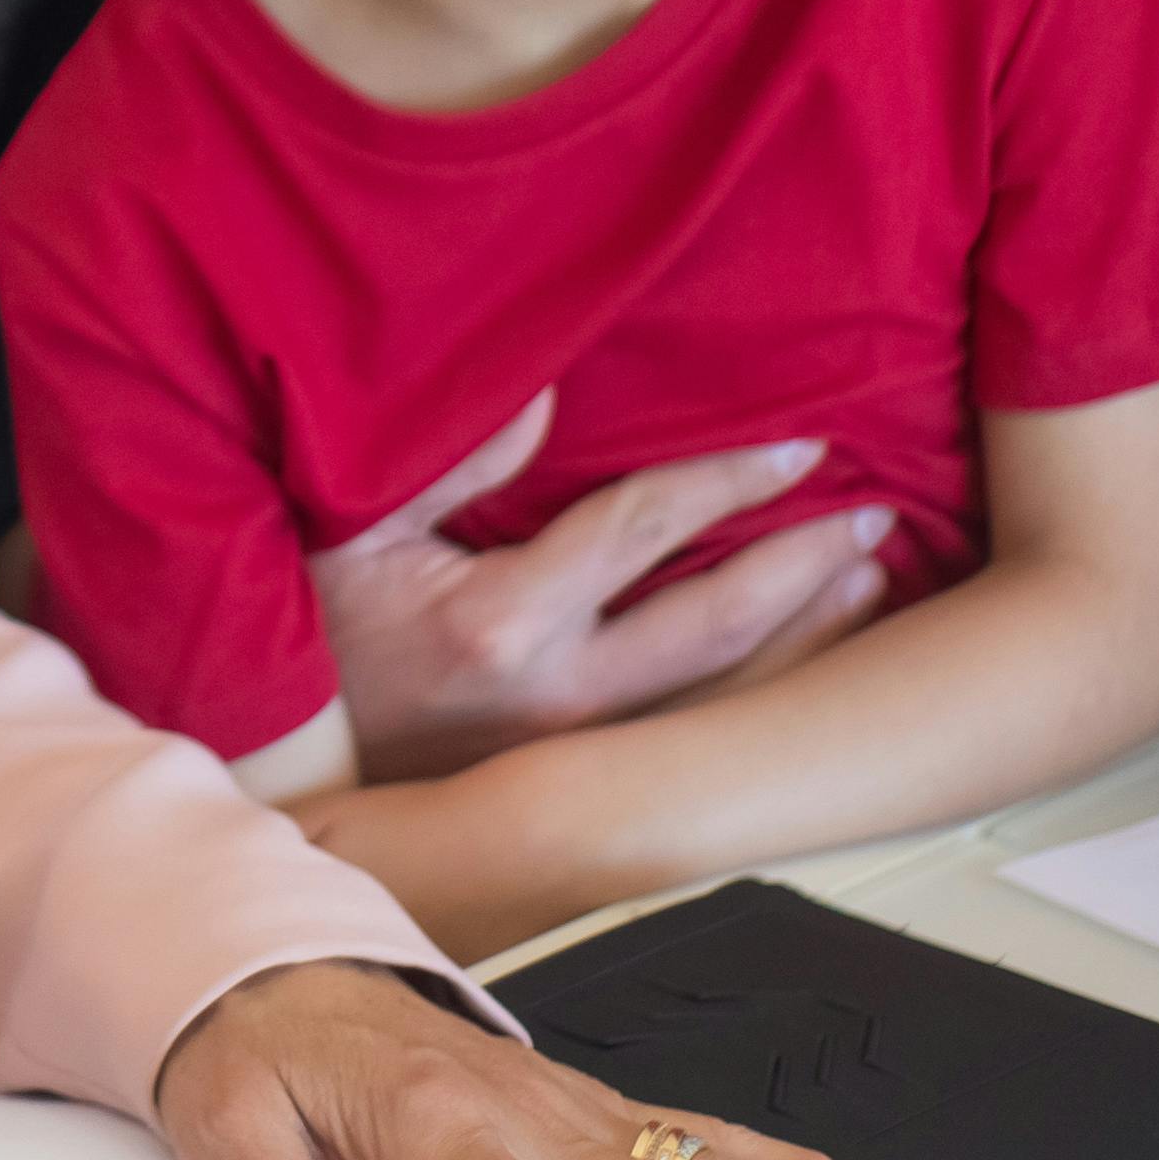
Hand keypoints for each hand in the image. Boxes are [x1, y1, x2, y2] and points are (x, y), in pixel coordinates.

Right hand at [306, 395, 890, 779]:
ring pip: (720, 689)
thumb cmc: (312, 630)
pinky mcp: (576, 771)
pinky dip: (760, 686)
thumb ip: (453, 457)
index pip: (644, 531)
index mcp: (502, 621)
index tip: (799, 448)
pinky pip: (693, 726)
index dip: (728, 482)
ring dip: (802, 630)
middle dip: (802, 561)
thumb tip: (547, 387)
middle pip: (714, 621)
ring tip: (868, 578)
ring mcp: (573, 745)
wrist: (285, 762)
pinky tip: (803, 655)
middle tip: (873, 513)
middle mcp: (557, 696)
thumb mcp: (355, 527)